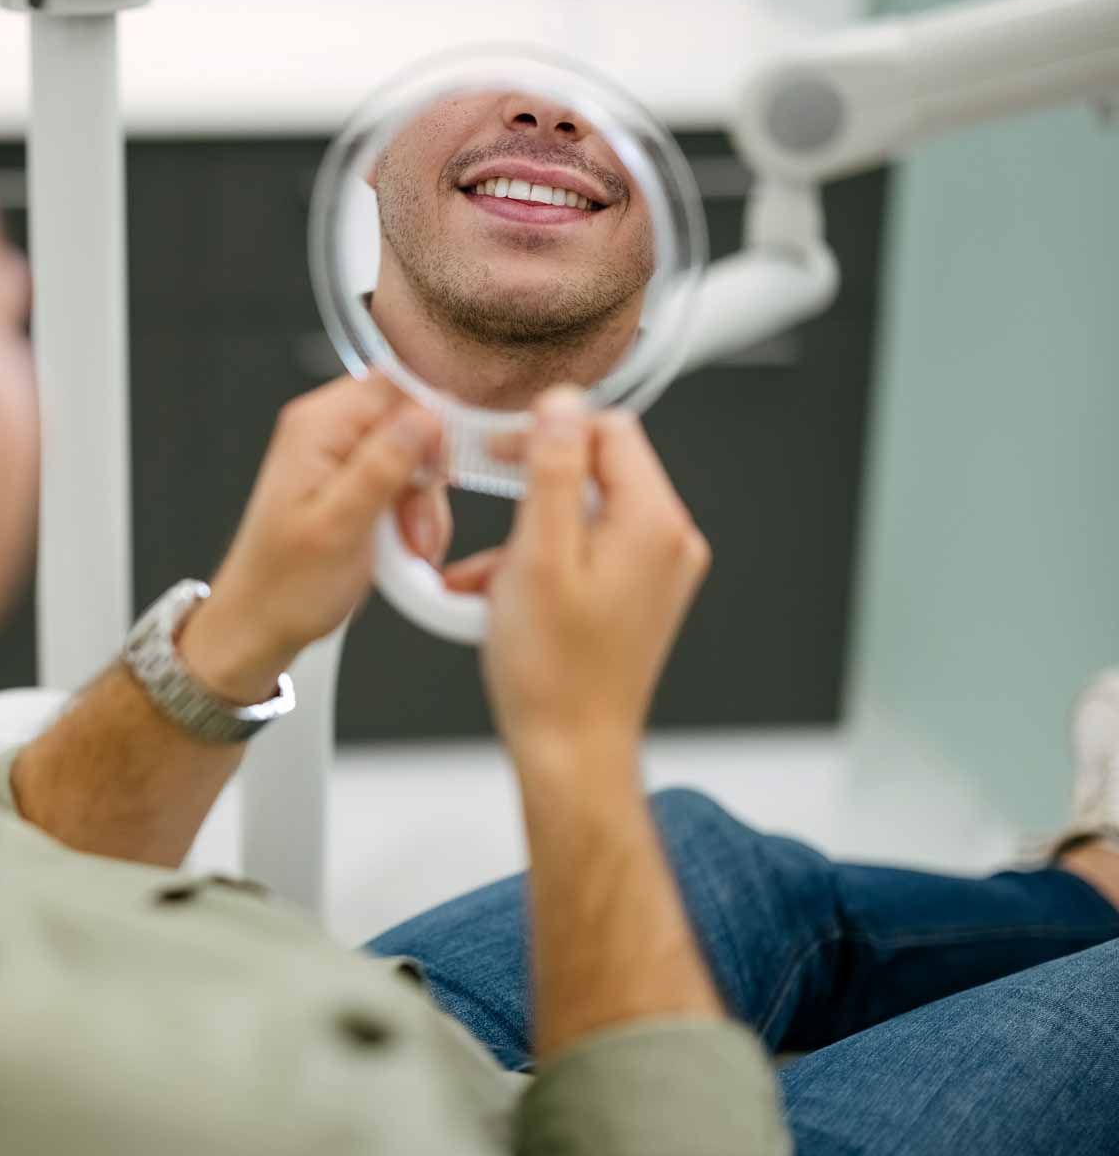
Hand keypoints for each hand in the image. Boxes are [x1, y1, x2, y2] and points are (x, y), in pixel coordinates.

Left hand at [178, 375, 445, 702]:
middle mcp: (326, 431)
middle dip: (427, 476)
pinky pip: (401, 484)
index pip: (395, 383)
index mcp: (316, 426)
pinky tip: (401, 549)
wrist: (258, 627)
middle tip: (415, 527)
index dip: (431, 421)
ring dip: (421, 505)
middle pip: (410, 421)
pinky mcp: (349, 484)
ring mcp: (338, 458)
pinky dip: (411, 517)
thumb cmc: (285, 587)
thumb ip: (383, 464)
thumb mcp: (341, 526)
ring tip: (406, 548)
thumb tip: (427, 414)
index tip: (441, 469)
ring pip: (413, 458)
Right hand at [444, 387, 708, 767]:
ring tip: (490, 577)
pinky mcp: (639, 596)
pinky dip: (544, 560)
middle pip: (599, 469)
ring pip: (586, 512)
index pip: (608, 430)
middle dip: (533, 486)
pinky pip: (588, 550)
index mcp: (652, 523)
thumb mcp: (538, 557)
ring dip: (530, 530)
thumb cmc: (553, 673)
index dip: (547, 429)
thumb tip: (563, 405)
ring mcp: (658, 572)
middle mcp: (668, 542)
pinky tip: (505, 596)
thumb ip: (553, 472)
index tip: (500, 448)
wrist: (572, 750)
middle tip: (487, 509)